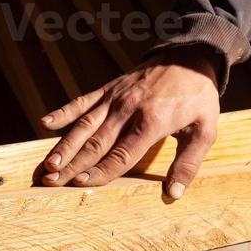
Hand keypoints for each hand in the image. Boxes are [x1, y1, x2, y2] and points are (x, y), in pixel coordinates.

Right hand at [39, 48, 219, 200]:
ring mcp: (115, 98)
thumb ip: (187, 164)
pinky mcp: (108, 88)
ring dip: (64, 146)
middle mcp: (128, 110)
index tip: (80, 185)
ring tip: (47, 164)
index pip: (121, 154)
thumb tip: (172, 195)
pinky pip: (82, 101)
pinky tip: (45, 123)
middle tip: (51, 181)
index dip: (99, 171)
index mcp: (152, 122)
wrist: (190, 55)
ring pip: (84, 126)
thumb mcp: (205, 131)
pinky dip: (63, 112)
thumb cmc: (198, 97)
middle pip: (96, 143)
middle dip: (72, 164)